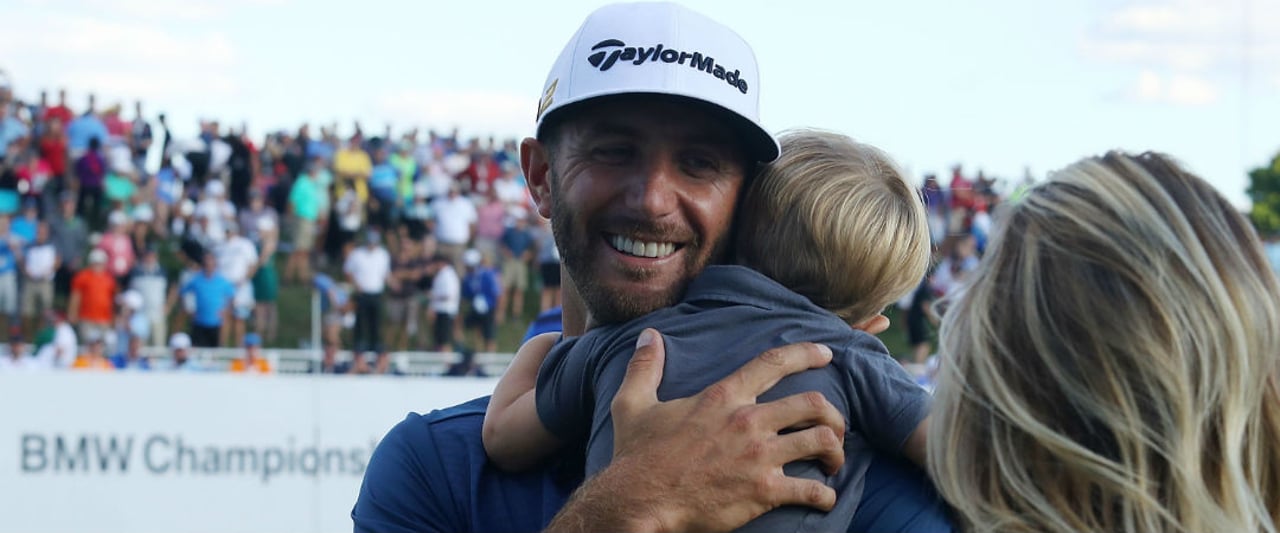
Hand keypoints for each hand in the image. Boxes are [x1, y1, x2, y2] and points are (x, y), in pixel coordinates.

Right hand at [547, 329, 844, 532]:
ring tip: (833, 463)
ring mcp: (759, 457)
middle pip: (813, 404)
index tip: (826, 353)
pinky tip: (826, 500)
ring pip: (821, 442)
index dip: (806, 354)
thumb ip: (645, 366)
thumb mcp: (633, 403)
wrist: (639, 500)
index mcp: (723, 397)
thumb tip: (649, 336)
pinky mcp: (764, 492)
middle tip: (835, 427)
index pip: (774, 363)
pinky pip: (811, 490)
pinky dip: (825, 496)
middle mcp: (748, 422)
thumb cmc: (637, 455)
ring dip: (835, 452)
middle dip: (833, 415)